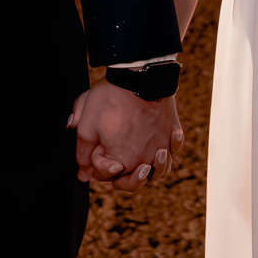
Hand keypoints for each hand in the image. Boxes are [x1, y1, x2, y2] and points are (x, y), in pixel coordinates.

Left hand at [68, 83, 182, 188]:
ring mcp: (162, 147)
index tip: (95, 148)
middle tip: (114, 164)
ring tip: (142, 160)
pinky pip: (174, 149)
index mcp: (122, 161)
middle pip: (133, 183)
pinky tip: (162, 144)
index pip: (107, 175)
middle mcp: (145, 159)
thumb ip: (82, 150)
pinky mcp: (172, 132)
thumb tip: (82, 172)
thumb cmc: (112, 98)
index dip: (95, 164)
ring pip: (158, 171)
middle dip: (120, 177)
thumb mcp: (87, 123)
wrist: (139, 74)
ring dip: (149, 170)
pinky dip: (170, 149)